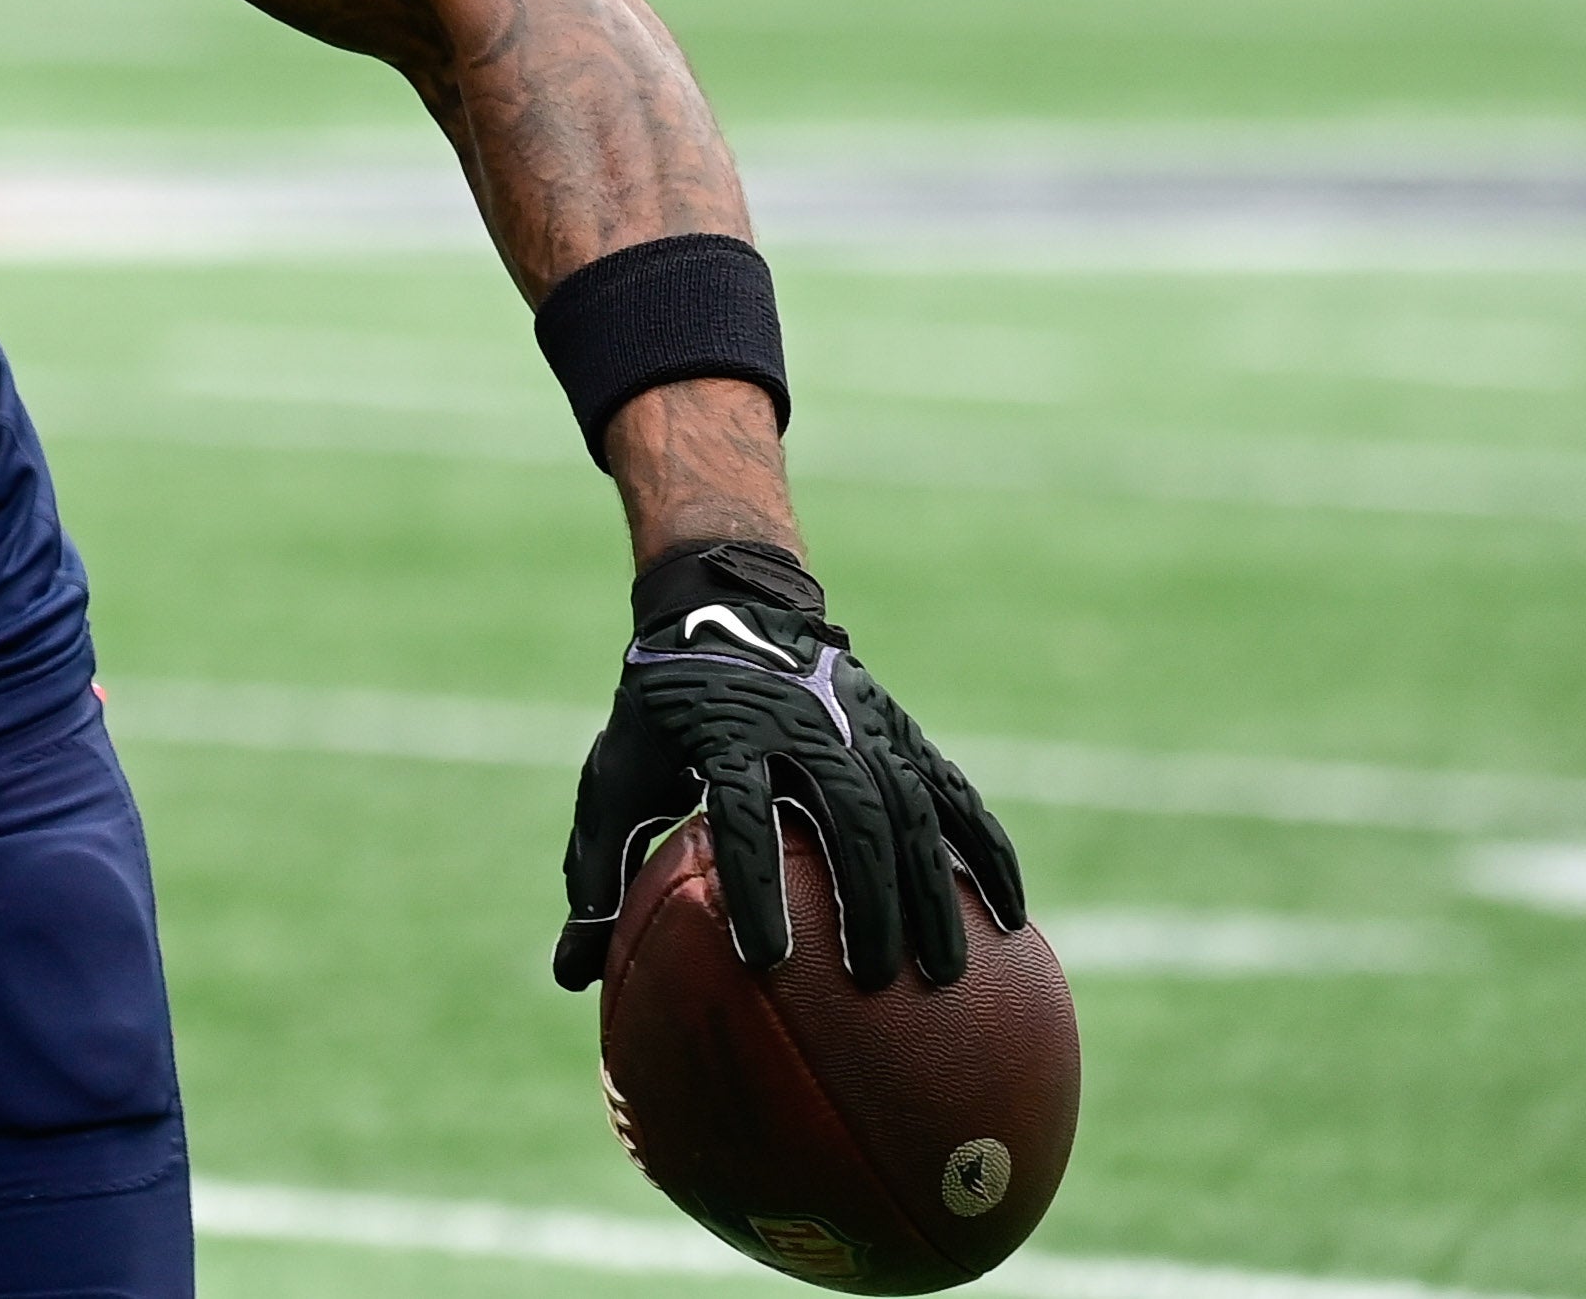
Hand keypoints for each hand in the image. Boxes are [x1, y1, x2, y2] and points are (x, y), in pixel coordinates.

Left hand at [554, 545, 1024, 991]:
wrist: (727, 604)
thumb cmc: (660, 713)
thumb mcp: (614, 776)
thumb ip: (596, 871)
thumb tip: (572, 978)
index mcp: (724, 734)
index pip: (741, 815)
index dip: (755, 885)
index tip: (764, 959)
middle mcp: (802, 724)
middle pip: (846, 815)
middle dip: (863, 899)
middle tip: (869, 982)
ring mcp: (861, 724)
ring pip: (910, 809)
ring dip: (931, 891)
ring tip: (942, 975)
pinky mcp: (902, 730)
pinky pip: (956, 796)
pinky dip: (988, 852)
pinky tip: (1013, 918)